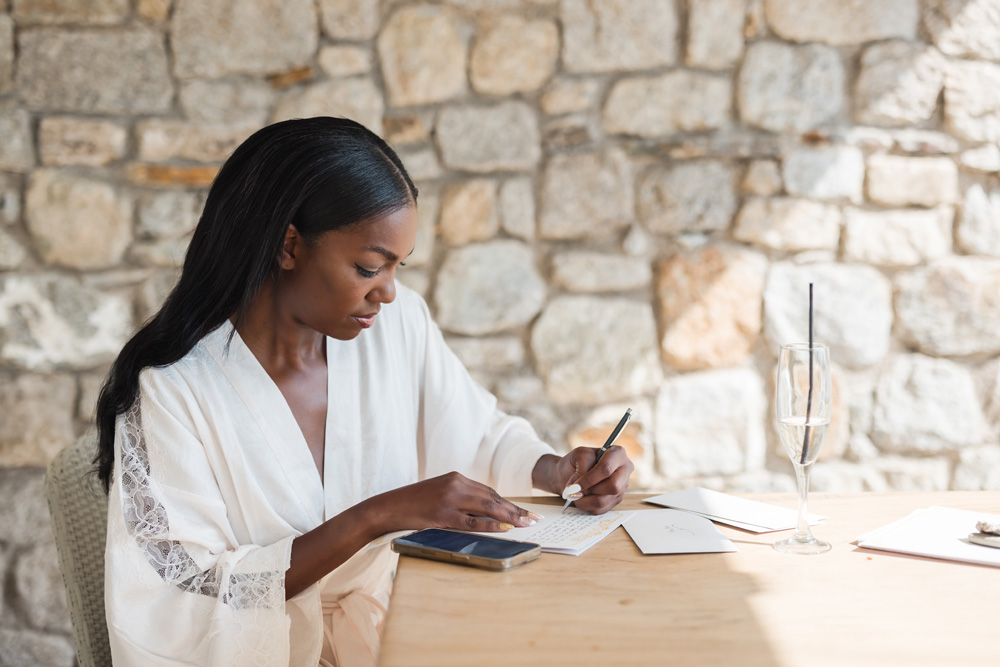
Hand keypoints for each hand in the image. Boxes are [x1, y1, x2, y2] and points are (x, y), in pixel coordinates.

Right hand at [371, 471, 539, 533]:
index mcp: (456, 477)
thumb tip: (487, 513)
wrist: (388, 507)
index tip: (524, 511)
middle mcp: (456, 484)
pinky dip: (491, 525)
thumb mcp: (439, 494)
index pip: (489, 491)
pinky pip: (473, 521)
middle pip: (493, 497)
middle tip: (534, 519)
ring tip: (525, 524)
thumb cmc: (414, 503)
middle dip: (515, 509)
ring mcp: (450, 499)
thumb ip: (461, 498)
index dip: (509, 502)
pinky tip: (505, 528)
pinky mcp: (444, 514)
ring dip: (509, 517)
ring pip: (487, 507)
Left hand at [537, 447, 633, 514]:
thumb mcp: (578, 455)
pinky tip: (582, 498)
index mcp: (618, 454)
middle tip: (577, 490)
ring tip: (576, 495)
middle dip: (591, 490)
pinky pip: (601, 509)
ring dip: (585, 500)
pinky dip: (587, 506)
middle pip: (613, 487)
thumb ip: (582, 468)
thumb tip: (582, 488)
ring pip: (604, 500)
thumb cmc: (577, 461)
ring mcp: (622, 487)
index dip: (590, 479)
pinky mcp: (615, 500)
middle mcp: (624, 471)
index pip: (607, 469)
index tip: (575, 485)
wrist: (571, 472)